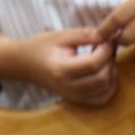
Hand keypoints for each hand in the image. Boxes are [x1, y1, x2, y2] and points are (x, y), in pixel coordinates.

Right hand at [4, 28, 118, 105]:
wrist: (22, 64)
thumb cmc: (39, 47)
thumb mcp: (60, 36)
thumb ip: (84, 35)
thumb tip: (107, 36)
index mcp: (62, 70)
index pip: (94, 63)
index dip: (106, 50)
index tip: (107, 38)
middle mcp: (68, 88)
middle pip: (103, 78)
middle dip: (110, 60)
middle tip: (106, 46)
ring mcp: (73, 97)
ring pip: (106, 90)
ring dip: (112, 72)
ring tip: (104, 57)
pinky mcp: (76, 100)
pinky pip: (102, 99)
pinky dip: (109, 87)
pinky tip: (105, 72)